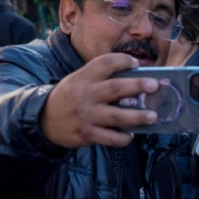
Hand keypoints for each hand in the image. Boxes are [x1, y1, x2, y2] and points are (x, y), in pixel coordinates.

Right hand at [40, 53, 159, 148]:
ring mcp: (87, 116)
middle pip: (115, 88)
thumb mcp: (78, 80)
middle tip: (155, 85)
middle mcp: (85, 95)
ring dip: (138, 116)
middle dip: (137, 86)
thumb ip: (100, 78)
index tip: (136, 63)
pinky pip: (110, 138)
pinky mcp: (87, 134)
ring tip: (153, 116)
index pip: (104, 63)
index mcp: (83, 77)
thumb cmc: (70, 97)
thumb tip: (136, 76)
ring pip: (117, 116)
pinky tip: (132, 135)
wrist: (43, 120)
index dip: (122, 60)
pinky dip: (123, 138)